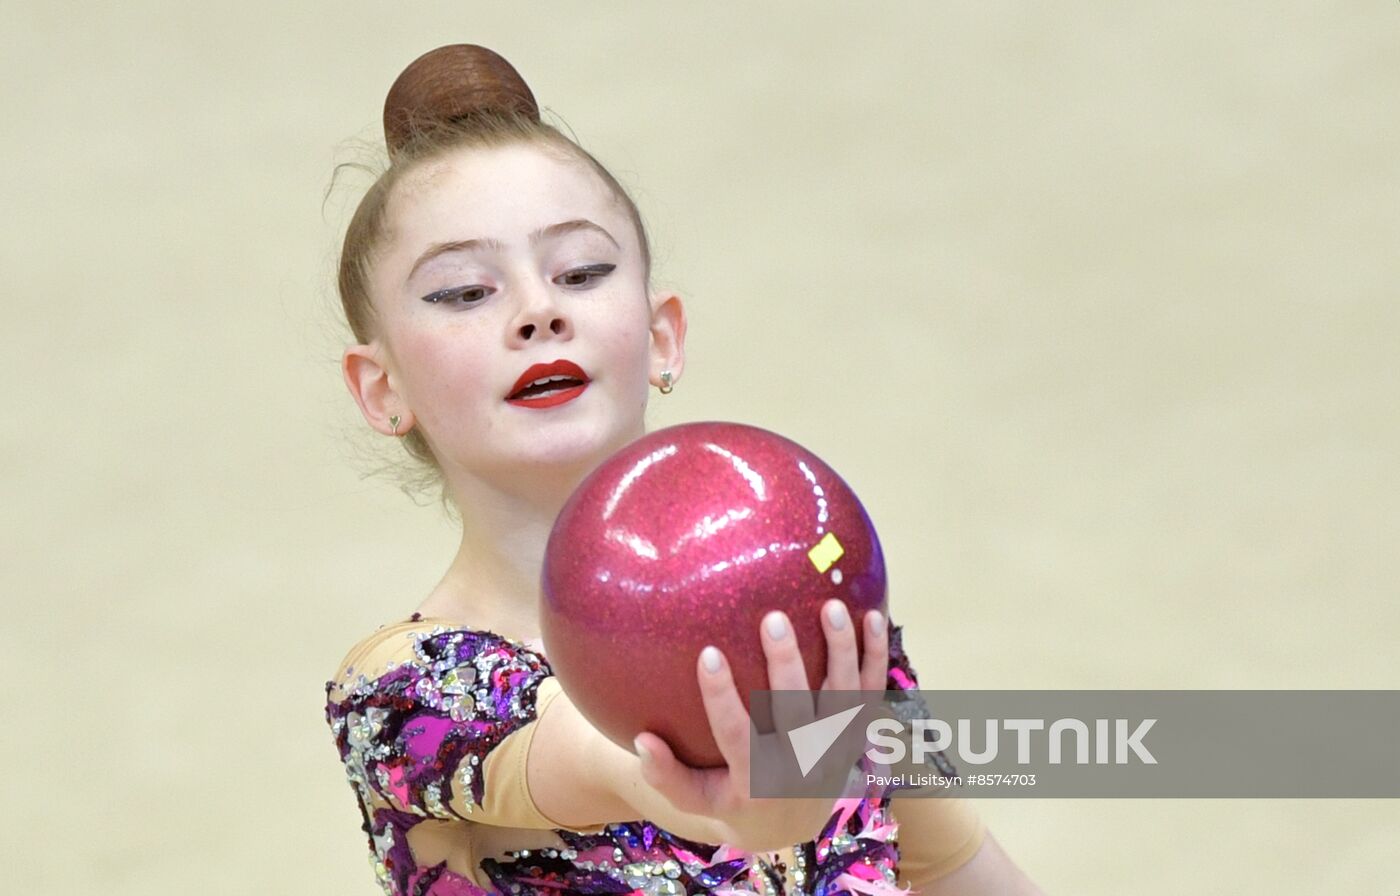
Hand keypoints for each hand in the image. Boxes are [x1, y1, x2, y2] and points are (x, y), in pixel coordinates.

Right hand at [633, 601, 889, 852]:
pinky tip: (874, 616)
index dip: (720, 696)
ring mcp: (834, 749)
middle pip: (797, 712)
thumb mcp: (697, 798)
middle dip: (786, 666)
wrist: (791, 824)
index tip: (707, 653)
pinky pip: (871, 694)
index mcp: (756, 778)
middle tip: (773, 619)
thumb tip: (641, 741)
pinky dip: (875, 658)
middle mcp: (800, 764)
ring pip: (843, 698)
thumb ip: (667, 776)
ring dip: (841, 652)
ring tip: (831, 607)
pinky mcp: (856, 735)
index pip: (736, 734)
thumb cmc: (733, 799)